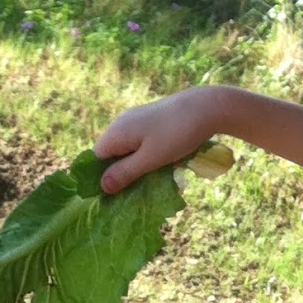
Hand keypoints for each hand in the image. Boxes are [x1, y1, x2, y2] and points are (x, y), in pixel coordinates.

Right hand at [93, 86, 222, 194]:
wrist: (207, 107)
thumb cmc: (176, 134)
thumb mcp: (149, 160)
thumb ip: (124, 173)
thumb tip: (102, 187)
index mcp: (116, 132)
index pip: (96, 159)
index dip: (102, 177)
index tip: (115, 195)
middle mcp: (121, 124)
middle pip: (110, 154)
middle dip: (120, 174)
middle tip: (134, 191)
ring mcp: (136, 120)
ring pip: (126, 150)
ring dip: (135, 167)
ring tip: (149, 179)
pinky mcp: (150, 120)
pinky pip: (139, 143)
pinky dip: (145, 156)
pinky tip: (159, 165)